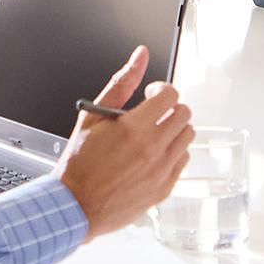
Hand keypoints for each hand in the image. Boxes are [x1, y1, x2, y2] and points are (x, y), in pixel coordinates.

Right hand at [56, 47, 195, 235]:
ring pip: (187, 137)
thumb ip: (121, 83)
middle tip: (153, 113)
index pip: (171, 95)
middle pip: (184, 114)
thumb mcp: (93, 117)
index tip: (151, 95)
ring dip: (174, 129)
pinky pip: (183, 161)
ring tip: (154, 134)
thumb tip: (140, 56)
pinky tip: (154, 154)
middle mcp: (152, 149)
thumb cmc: (78, 164)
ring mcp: (161, 170)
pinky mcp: (164, 188)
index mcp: (134, 128)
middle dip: (170, 107)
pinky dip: (173, 153)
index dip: (161, 90)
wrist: (75, 206)